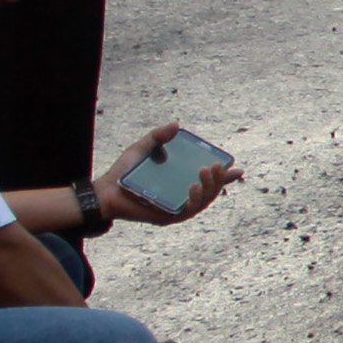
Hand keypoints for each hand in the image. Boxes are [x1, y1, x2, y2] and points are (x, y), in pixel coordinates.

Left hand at [101, 126, 238, 223]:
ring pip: (204, 201)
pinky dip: (194, 199)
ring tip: (206, 173)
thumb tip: (176, 125)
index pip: (209, 180)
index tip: (237, 168)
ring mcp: (177, 208)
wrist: (105, 190)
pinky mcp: (168, 217)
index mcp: (181, 182)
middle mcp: (183, 197)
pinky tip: (194, 187)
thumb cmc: (124, 173)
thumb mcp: (142, 149)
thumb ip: (158, 136)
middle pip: (211, 191)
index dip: (225, 176)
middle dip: (219, 179)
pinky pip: (188, 211)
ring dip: (210, 188)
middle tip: (216, 165)